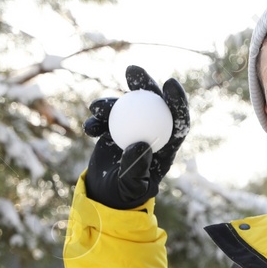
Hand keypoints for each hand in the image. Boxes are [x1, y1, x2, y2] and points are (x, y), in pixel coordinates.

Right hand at [82, 65, 190, 209]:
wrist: (105, 196)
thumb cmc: (124, 195)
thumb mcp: (131, 187)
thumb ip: (136, 168)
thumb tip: (139, 144)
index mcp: (166, 146)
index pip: (177, 120)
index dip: (177, 100)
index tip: (169, 83)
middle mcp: (152, 133)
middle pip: (153, 103)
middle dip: (145, 83)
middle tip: (131, 71)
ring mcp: (132, 129)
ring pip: (126, 107)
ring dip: (111, 102)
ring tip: (96, 109)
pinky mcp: (114, 129)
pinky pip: (107, 118)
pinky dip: (97, 119)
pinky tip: (89, 128)